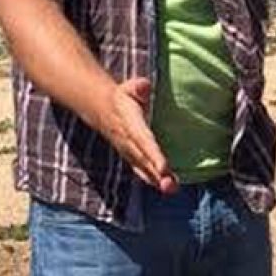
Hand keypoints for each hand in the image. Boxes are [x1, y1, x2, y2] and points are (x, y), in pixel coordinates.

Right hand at [91, 77, 176, 194]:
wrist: (102, 110)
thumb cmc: (122, 97)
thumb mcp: (128, 88)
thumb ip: (138, 87)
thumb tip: (144, 86)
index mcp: (131, 124)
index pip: (144, 141)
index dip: (153, 154)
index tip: (164, 167)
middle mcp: (129, 142)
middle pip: (144, 160)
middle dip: (157, 173)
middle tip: (170, 185)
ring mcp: (129, 152)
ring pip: (144, 169)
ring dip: (157, 180)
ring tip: (172, 189)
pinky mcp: (132, 157)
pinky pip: (142, 171)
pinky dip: (153, 180)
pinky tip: (169, 188)